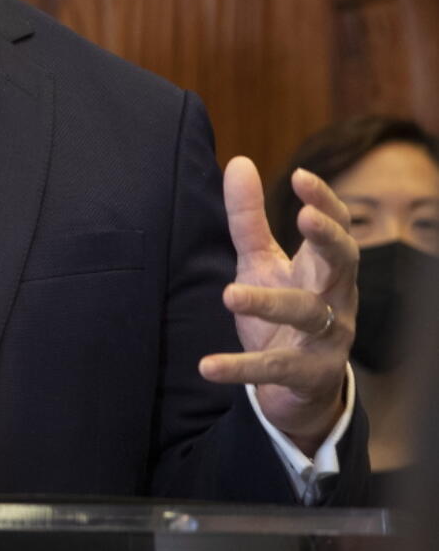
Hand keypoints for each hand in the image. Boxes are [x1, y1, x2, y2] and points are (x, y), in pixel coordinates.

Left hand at [198, 156, 356, 454]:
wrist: (298, 389)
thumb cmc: (281, 314)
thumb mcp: (261, 262)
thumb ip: (249, 218)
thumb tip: (239, 161)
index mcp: (323, 268)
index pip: (336, 228)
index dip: (324, 202)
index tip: (301, 176)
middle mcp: (334, 299)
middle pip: (343, 263)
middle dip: (328, 240)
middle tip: (305, 217)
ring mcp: (327, 339)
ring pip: (305, 315)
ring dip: (269, 303)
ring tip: (229, 294)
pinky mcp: (308, 376)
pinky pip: (275, 369)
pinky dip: (241, 368)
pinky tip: (208, 366)